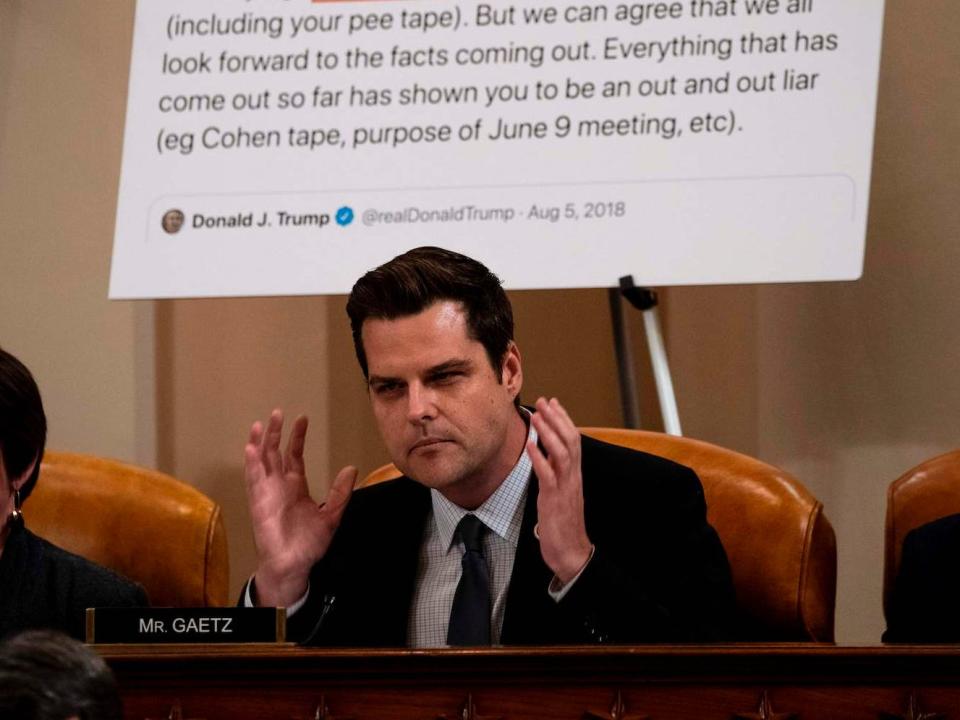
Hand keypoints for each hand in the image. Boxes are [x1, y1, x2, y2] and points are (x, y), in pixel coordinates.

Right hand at [244, 410, 355, 606]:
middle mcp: (279, 485)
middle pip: (275, 452)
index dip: (297, 437)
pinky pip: (253, 479)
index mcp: (295, 486)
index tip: (302, 419)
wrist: (294, 565)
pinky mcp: (258, 502)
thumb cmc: (309, 543)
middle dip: (276, 432)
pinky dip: (251, 463)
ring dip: (260, 442)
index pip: (294, 455)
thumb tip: (351, 469)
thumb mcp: (331, 515)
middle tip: (277, 412)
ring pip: (261, 462)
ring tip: (259, 423)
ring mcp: (267, 492)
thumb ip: (339, 493)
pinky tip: (251, 448)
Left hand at [527, 398, 592, 584]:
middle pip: (570, 441)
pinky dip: (539, 458)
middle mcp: (573, 478)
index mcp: (575, 476)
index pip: (573, 440)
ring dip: (548, 432)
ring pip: (561, 453)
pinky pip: (547, 475)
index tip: (554, 403)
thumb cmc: (563, 526)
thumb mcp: (561, 496)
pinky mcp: (554, 500)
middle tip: (545, 400)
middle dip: (557, 418)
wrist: (571, 553)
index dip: (564, 420)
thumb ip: (556, 476)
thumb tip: (545, 459)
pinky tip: (530, 445)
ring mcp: (565, 488)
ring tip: (537, 416)